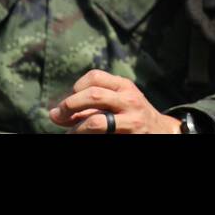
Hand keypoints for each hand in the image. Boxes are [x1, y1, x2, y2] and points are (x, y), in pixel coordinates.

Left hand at [48, 70, 181, 133]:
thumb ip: (88, 105)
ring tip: (70, 133)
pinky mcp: (130, 136)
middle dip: (69, 106)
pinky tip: (81, 137)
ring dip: (75, 129)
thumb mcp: (117, 102)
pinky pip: (101, 136)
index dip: (76, 88)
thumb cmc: (131, 115)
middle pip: (93, 95)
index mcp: (124, 86)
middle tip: (58, 116)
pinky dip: (84, 136)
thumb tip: (53, 114)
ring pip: (95, 121)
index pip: (95, 77)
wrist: (161, 132)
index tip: (70, 101)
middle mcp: (129, 100)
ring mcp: (131, 120)